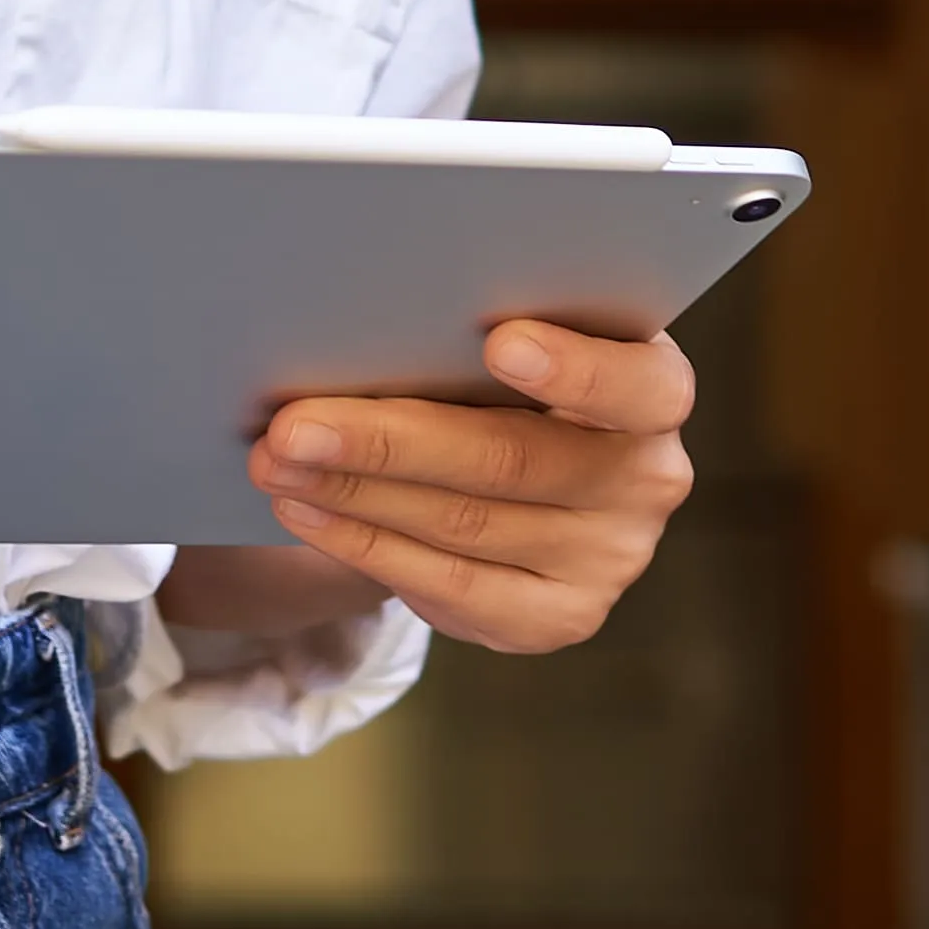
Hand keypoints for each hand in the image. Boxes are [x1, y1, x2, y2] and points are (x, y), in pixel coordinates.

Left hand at [233, 318, 697, 654]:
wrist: (517, 474)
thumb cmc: (500, 376)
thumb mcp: (511, 339)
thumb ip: (472, 330)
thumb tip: (359, 312)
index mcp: (654, 389)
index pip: (638, 382)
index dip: (575, 366)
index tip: (499, 340)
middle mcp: (648, 478)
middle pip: (512, 460)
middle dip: (388, 439)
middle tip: (292, 423)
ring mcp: (610, 559)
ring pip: (464, 526)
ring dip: (354, 492)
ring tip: (275, 462)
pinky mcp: (560, 616)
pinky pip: (449, 588)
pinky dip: (365, 545)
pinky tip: (307, 511)